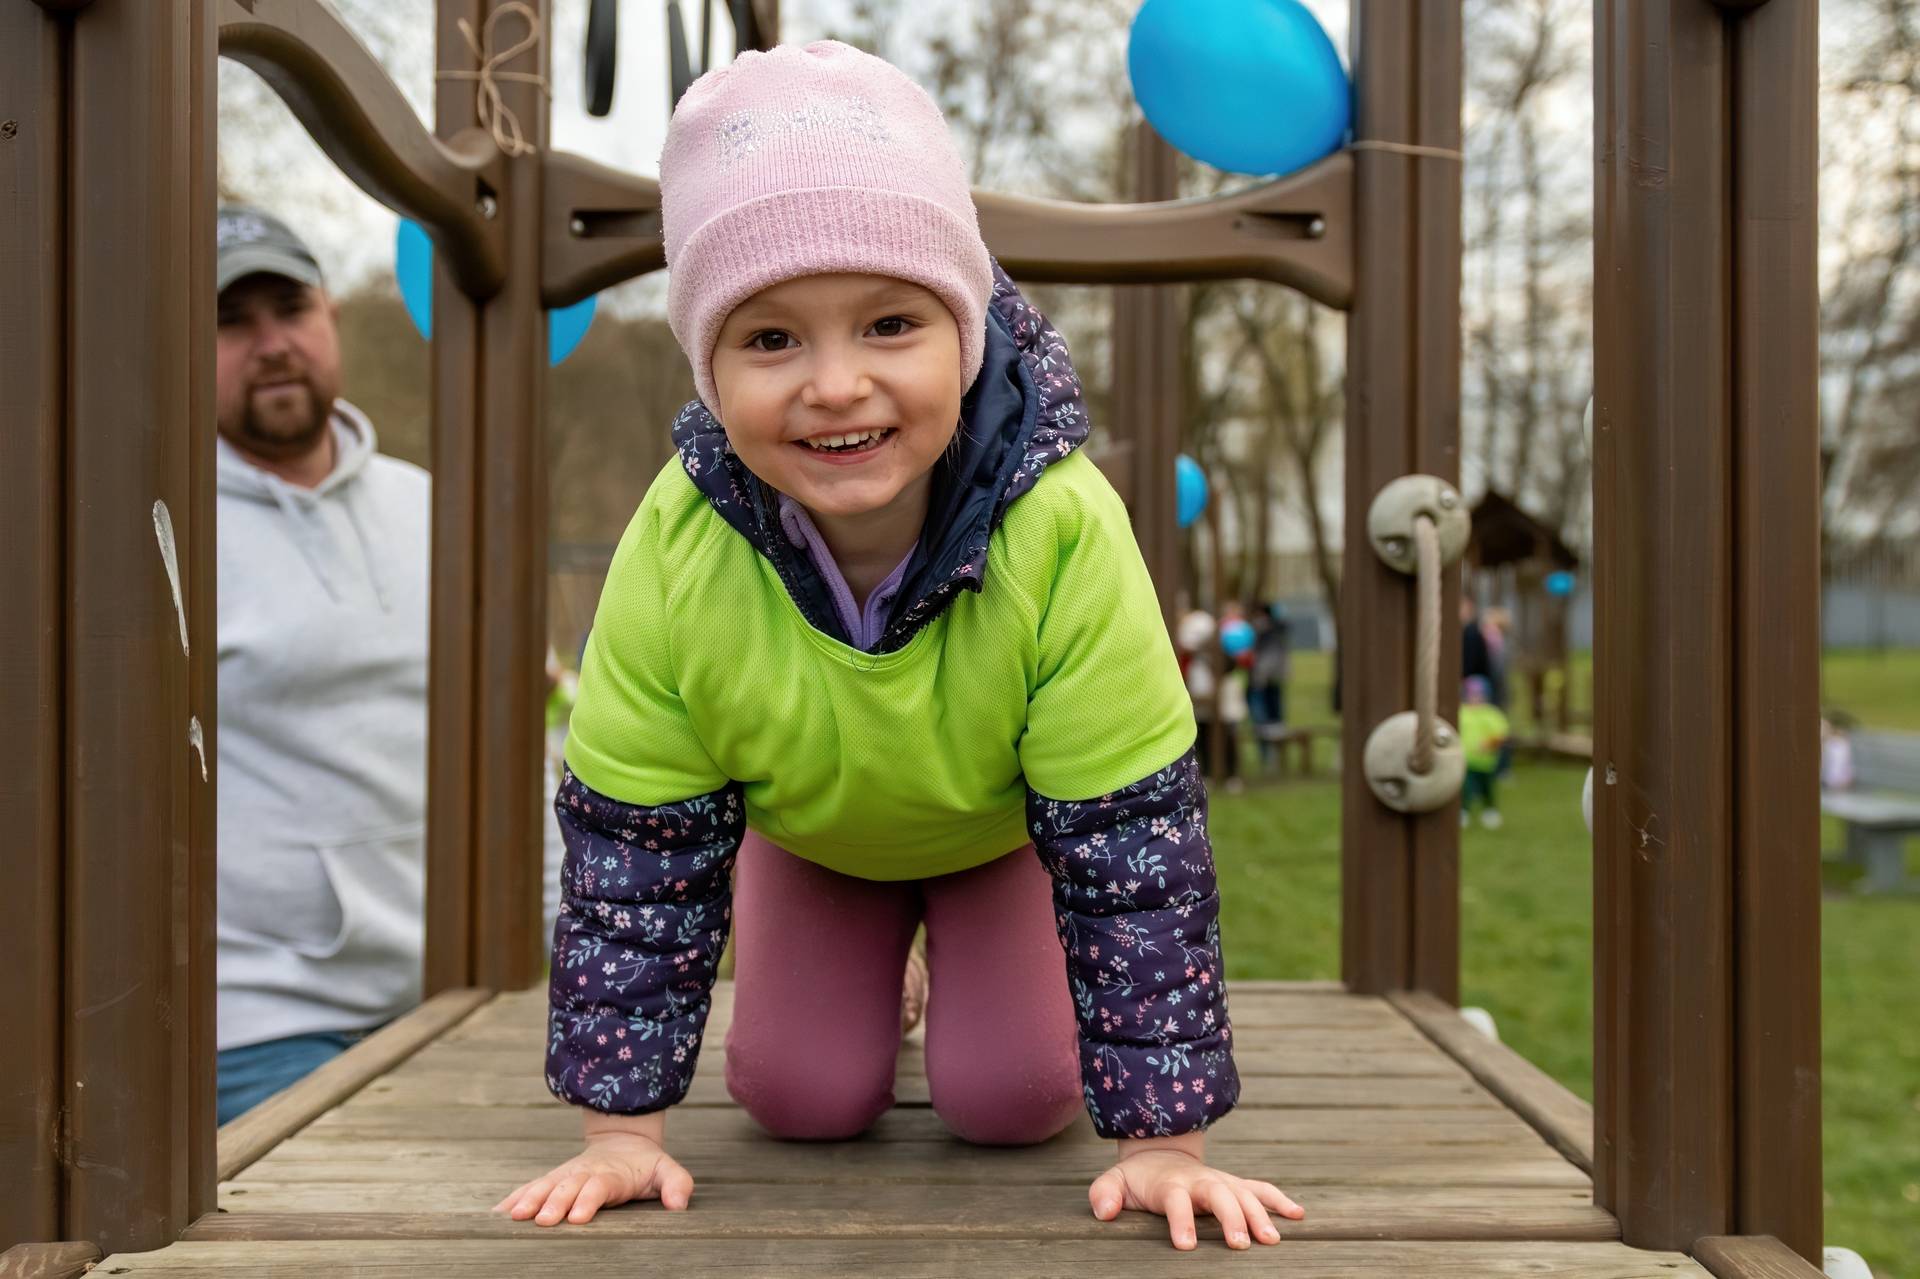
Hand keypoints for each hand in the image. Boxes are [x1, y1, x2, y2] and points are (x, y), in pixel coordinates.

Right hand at [492, 1129, 693, 1225]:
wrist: (623, 1140)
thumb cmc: (646, 1165)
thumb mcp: (667, 1170)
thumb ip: (676, 1184)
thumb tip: (679, 1206)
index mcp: (611, 1174)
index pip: (599, 1186)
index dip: (588, 1199)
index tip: (578, 1216)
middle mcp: (584, 1173)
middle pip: (567, 1187)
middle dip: (554, 1202)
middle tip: (541, 1220)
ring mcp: (565, 1175)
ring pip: (544, 1186)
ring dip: (528, 1200)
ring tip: (512, 1217)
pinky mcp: (553, 1180)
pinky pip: (530, 1188)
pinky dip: (514, 1200)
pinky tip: (496, 1215)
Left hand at [1089, 1145, 1304, 1250]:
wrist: (1161, 1152)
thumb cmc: (1138, 1178)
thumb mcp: (1114, 1181)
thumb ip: (1105, 1193)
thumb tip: (1104, 1212)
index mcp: (1170, 1184)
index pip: (1176, 1200)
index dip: (1181, 1221)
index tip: (1187, 1245)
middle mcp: (1200, 1181)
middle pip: (1219, 1195)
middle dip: (1231, 1217)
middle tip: (1241, 1245)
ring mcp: (1221, 1180)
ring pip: (1244, 1193)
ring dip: (1260, 1214)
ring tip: (1272, 1240)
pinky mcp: (1235, 1184)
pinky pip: (1261, 1189)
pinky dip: (1280, 1200)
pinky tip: (1299, 1215)